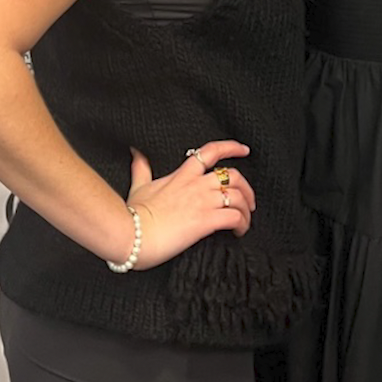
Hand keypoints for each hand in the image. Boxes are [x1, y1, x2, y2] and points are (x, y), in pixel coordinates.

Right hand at [122, 141, 255, 269]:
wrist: (132, 234)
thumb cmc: (134, 214)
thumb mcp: (139, 186)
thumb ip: (142, 169)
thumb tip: (136, 153)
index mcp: (183, 175)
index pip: (211, 152)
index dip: (231, 147)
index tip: (244, 149)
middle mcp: (197, 185)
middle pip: (233, 175)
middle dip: (247, 187)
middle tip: (249, 200)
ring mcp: (203, 202)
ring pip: (238, 197)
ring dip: (246, 209)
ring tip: (245, 220)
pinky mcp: (205, 221)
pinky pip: (234, 217)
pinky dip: (242, 223)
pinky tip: (239, 231)